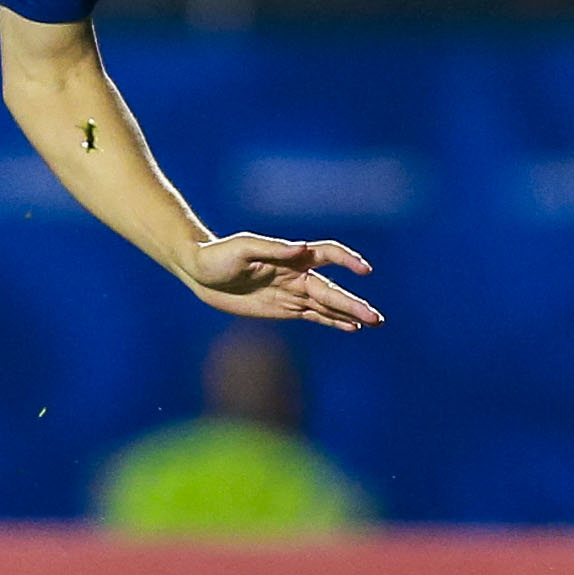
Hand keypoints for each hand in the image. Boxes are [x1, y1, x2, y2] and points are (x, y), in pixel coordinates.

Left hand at [184, 233, 382, 330]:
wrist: (198, 272)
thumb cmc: (217, 255)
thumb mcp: (242, 248)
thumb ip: (273, 248)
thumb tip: (302, 247)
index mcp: (290, 255)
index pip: (327, 254)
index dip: (347, 260)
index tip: (364, 270)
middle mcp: (296, 273)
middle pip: (332, 288)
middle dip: (353, 303)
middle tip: (376, 318)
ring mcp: (291, 292)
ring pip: (327, 304)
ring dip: (350, 313)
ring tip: (374, 323)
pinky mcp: (283, 309)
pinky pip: (314, 316)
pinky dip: (333, 321)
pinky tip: (352, 327)